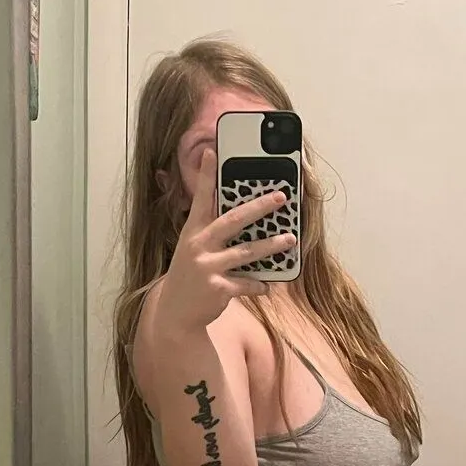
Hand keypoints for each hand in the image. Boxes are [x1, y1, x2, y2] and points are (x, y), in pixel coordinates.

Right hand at [156, 149, 294, 332]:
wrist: (175, 313)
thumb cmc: (190, 275)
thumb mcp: (194, 249)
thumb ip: (212, 232)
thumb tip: (244, 216)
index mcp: (193, 232)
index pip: (201, 199)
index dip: (207, 175)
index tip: (213, 152)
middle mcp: (199, 246)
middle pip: (233, 221)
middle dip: (259, 207)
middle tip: (280, 197)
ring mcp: (207, 268)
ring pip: (246, 252)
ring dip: (271, 245)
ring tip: (290, 239)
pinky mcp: (218, 289)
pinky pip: (247, 284)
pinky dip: (260, 285)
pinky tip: (269, 286)